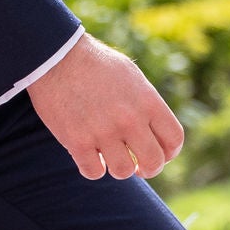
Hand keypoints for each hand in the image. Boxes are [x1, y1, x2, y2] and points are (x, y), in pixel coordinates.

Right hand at [25, 32, 184, 181]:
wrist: (56, 56)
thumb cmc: (95, 64)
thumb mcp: (131, 76)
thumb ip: (146, 104)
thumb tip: (154, 131)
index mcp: (148, 102)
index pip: (173, 140)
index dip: (169, 154)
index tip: (158, 154)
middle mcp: (130, 119)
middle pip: (154, 162)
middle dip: (148, 169)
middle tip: (138, 166)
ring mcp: (103, 132)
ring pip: (123, 171)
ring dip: (119, 168)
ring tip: (110, 156)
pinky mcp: (77, 141)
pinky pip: (93, 172)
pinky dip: (92, 168)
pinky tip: (89, 156)